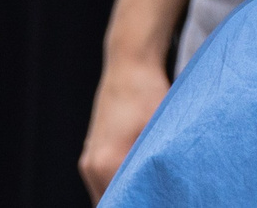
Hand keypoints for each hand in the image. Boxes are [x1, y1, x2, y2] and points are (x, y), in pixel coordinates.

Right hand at [78, 54, 169, 199]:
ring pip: (106, 194)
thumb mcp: (160, 131)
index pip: (121, 204)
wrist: (129, 62)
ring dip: (125, 194)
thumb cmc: (148, 93)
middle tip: (157, 193)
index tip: (157, 197)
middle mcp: (91, 166)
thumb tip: (167, 190)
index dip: (141, 202)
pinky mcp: (91, 151)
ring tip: (151, 187)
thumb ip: (157, 167)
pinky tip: (140, 175)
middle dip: (132, 201)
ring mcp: (88, 159)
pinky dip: (119, 184)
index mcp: (107, 164)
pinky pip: (103, 182)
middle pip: (110, 203)